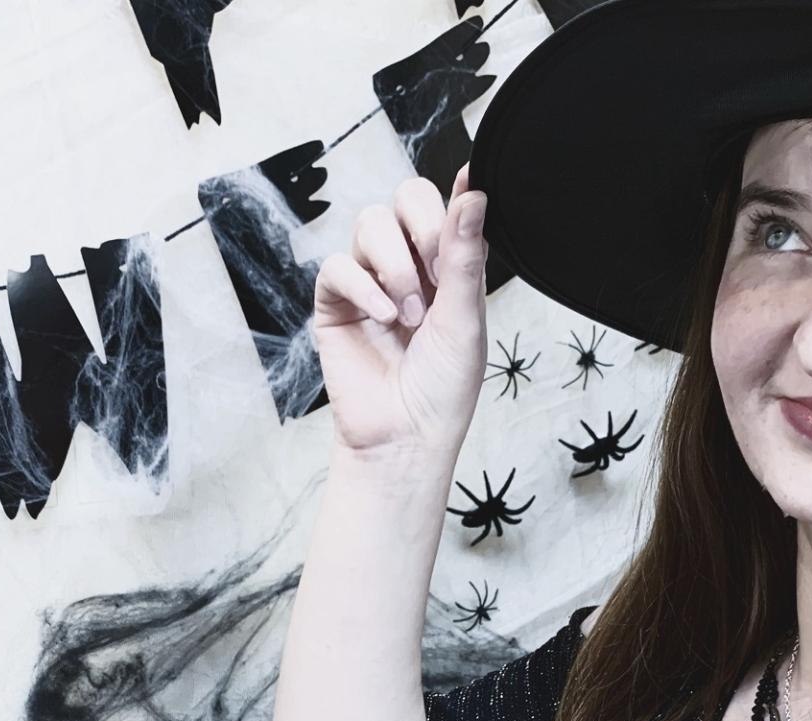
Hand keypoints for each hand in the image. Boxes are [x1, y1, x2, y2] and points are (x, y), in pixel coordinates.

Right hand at [312, 161, 489, 465]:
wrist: (406, 436)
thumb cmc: (443, 388)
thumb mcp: (466, 319)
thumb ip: (465, 254)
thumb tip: (475, 193)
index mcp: (448, 267)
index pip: (447, 206)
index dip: (455, 200)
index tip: (468, 202)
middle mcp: (410, 266)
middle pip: (406, 198)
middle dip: (423, 226)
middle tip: (437, 273)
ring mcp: (370, 281)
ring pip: (371, 223)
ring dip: (394, 264)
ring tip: (410, 312)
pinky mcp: (336, 303)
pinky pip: (338, 266)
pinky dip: (362, 286)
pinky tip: (385, 317)